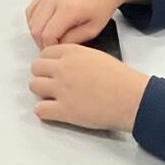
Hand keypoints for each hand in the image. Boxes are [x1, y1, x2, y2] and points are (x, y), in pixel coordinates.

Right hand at [25, 0, 135, 48]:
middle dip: (42, 43)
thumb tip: (57, 47)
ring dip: (38, 33)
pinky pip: (30, 11)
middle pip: (36, 29)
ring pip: (31, 21)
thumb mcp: (92, 30)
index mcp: (68, 9)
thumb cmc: (101, 4)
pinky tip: (45, 26)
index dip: (50, 48)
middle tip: (54, 46)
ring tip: (52, 37)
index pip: (47, 35)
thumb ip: (73, 41)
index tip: (57, 51)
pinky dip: (34, 21)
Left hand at [30, 44, 148, 131]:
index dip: (48, 62)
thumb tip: (67, 64)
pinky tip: (53, 111)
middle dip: (42, 75)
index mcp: (72, 52)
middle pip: (36, 68)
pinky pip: (40, 109)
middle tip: (51, 83)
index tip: (52, 69)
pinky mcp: (64, 110)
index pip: (45, 53)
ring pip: (34, 86)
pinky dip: (44, 111)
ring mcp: (61, 89)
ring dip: (41, 92)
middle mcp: (62, 68)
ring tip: (51, 97)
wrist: (130, 97)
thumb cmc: (120, 79)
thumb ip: (77, 57)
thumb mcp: (97, 56)